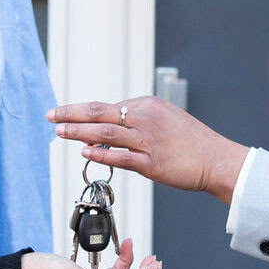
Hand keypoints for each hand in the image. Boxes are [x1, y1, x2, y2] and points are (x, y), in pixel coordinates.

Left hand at [46, 98, 247, 203]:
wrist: (217, 159)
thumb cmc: (191, 142)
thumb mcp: (165, 119)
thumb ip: (136, 122)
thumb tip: (106, 131)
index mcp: (147, 105)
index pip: (107, 106)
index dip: (82, 112)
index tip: (65, 115)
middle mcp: (145, 118)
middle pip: (99, 111)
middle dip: (71, 114)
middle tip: (50, 115)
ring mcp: (148, 140)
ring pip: (105, 131)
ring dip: (78, 132)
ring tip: (59, 132)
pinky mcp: (152, 163)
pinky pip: (121, 156)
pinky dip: (100, 153)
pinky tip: (83, 153)